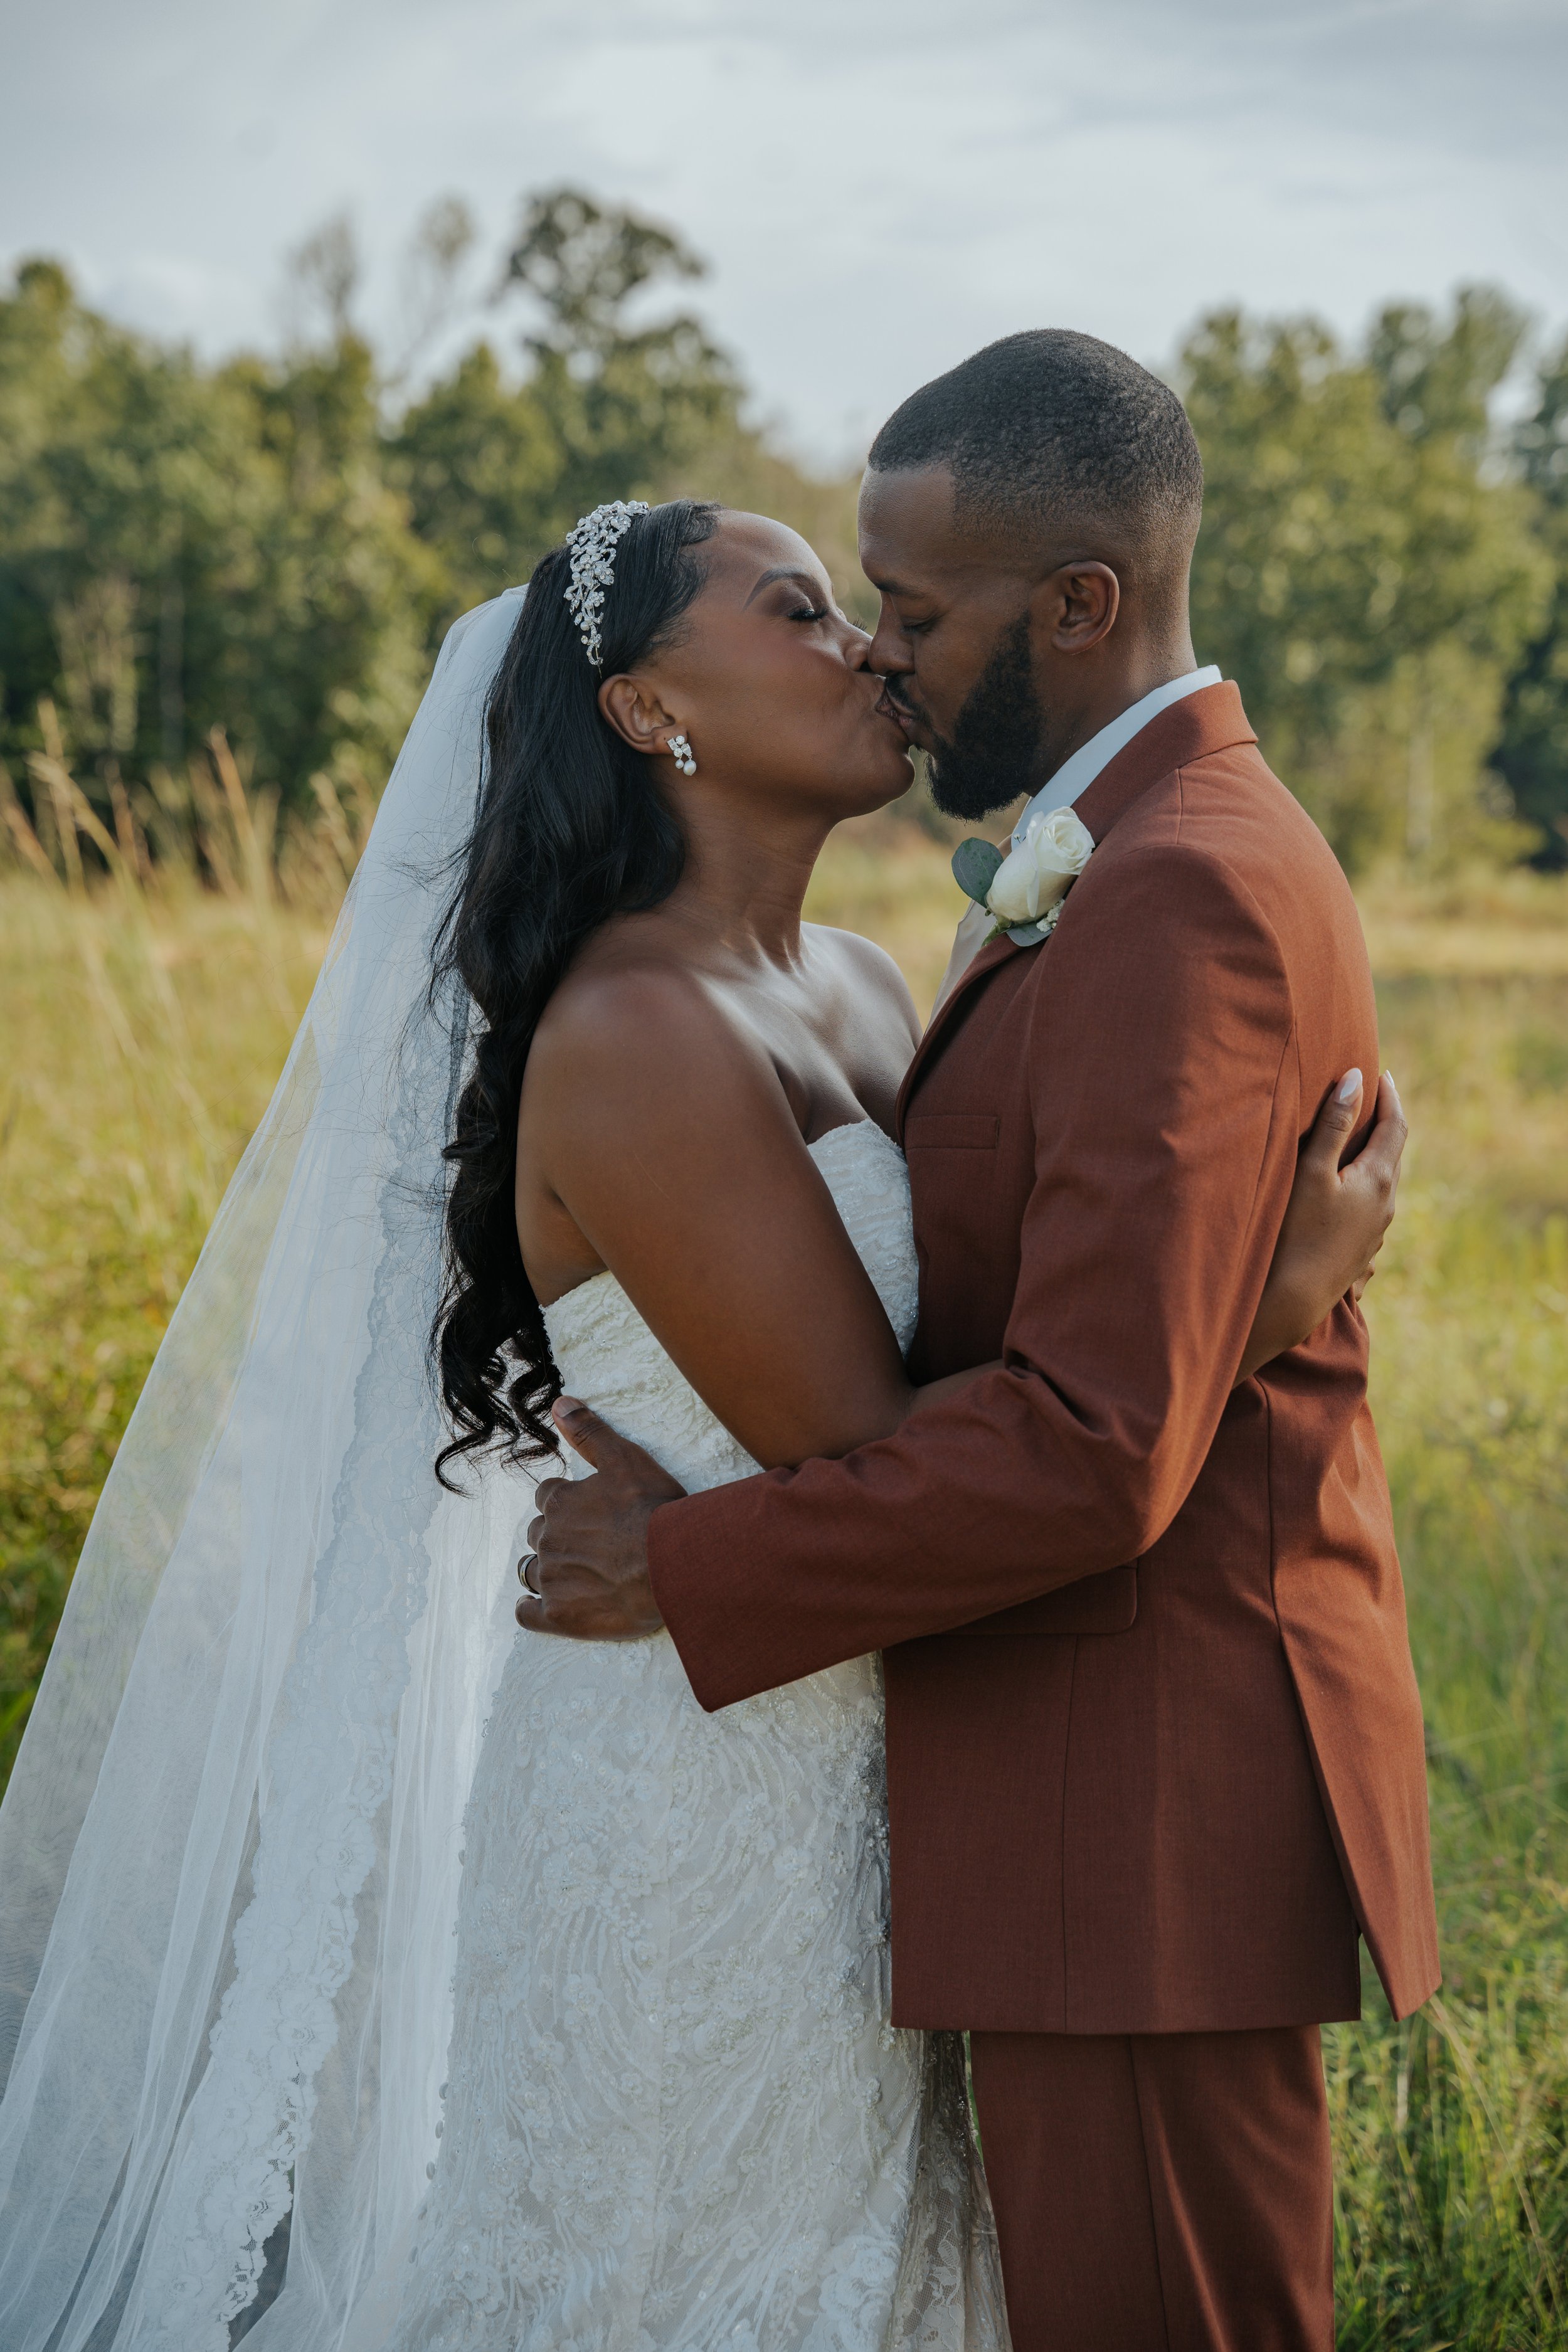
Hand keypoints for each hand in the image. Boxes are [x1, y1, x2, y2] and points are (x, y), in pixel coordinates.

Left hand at [515, 1398, 685, 1640]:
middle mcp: (548, 1538)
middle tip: (593, 1545)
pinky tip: (546, 1607)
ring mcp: (551, 1578)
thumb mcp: (625, 1459)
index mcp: (560, 1502)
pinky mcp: (558, 1615)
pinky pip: (527, 1614)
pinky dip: (532, 1609)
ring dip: (548, 1569)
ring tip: (578, 1575)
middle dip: (559, 1536)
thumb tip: (559, 1404)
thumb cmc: (654, 1510)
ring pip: (533, 1570)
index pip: (548, 1497)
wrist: (675, 1564)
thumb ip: (590, 1432)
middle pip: (539, 1533)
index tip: (590, 1512)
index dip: (568, 1503)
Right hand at [1238, 1069, 1406, 1380]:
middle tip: (1374, 1100)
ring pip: (1383, 1184)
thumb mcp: (1312, 1171)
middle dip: (1385, 1124)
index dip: (1390, 1097)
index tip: (1382, 1074)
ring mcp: (1376, 1232)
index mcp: (1378, 1180)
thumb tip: (1356, 1079)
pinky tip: (1347, 1193)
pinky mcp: (1362, 1251)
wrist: (1294, 1299)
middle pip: (1393, 1154)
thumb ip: (1334, 1124)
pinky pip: (1371, 1208)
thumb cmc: (1296, 1231)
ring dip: (1374, 1158)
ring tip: (1358, 1142)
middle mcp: (1386, 1205)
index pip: (1395, 1126)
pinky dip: (1365, 1187)